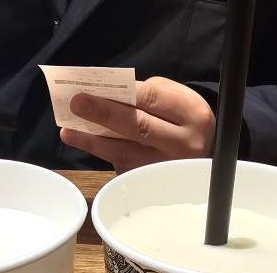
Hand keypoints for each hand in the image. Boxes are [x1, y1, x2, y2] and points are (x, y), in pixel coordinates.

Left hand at [60, 76, 214, 173]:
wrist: (207, 160)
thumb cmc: (185, 124)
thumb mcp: (178, 102)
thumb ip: (148, 96)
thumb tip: (108, 95)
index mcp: (193, 115)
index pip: (153, 99)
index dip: (121, 92)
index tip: (93, 85)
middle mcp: (183, 144)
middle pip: (139, 127)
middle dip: (104, 113)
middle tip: (76, 104)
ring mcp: (167, 168)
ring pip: (125, 152)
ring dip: (94, 140)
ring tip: (69, 130)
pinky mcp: (153, 183)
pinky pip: (122, 165)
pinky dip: (101, 152)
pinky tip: (83, 142)